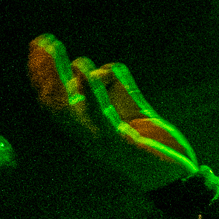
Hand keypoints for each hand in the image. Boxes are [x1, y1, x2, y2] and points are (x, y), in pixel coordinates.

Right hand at [28, 35, 198, 188]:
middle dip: (44, 70)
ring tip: (56, 47)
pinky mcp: (120, 144)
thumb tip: (104, 68)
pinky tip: (86, 68)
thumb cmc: (158, 145)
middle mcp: (88, 137)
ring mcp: (101, 142)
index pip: (53, 100)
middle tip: (42, 40)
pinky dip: (90, 90)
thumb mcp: (135, 110)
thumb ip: (119, 88)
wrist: (180, 178)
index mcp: (88, 129)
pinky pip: (99, 115)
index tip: (38, 46)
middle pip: (53, 101)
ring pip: (67, 106)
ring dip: (57, 73)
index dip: (41, 74)